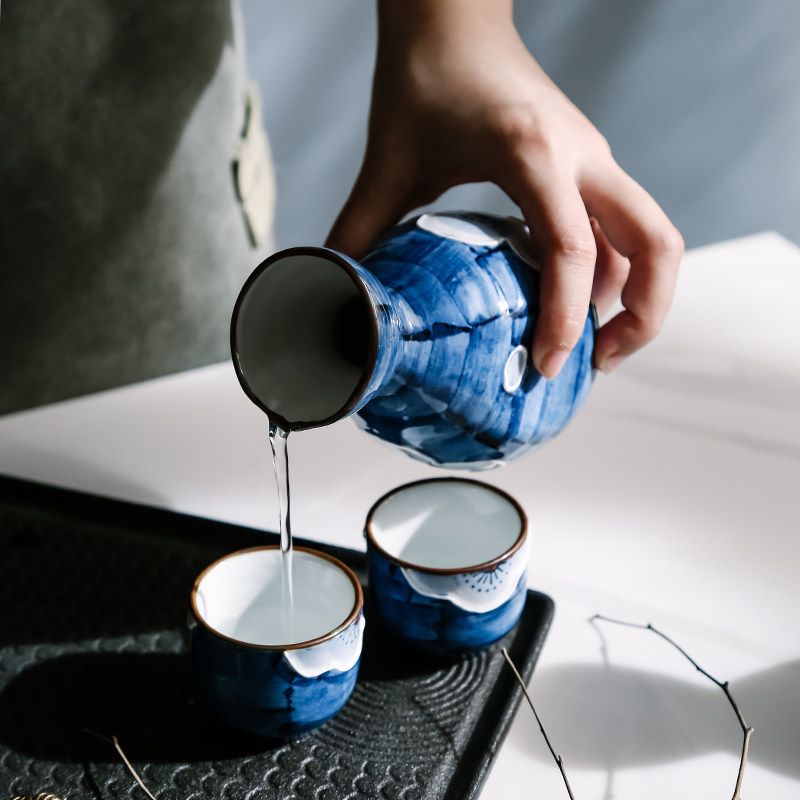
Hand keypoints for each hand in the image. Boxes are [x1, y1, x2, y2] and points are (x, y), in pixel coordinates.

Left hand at [326, 0, 683, 376]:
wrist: (453, 17)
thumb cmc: (425, 75)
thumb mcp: (389, 162)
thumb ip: (359, 230)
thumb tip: (339, 290)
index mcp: (534, 153)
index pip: (572, 253)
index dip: (565, 322)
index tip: (542, 368)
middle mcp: (581, 156)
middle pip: (658, 247)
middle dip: (642, 317)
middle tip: (597, 364)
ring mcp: (592, 159)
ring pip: (648, 239)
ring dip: (633, 298)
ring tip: (587, 347)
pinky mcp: (587, 164)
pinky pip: (619, 229)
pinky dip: (608, 274)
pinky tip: (566, 303)